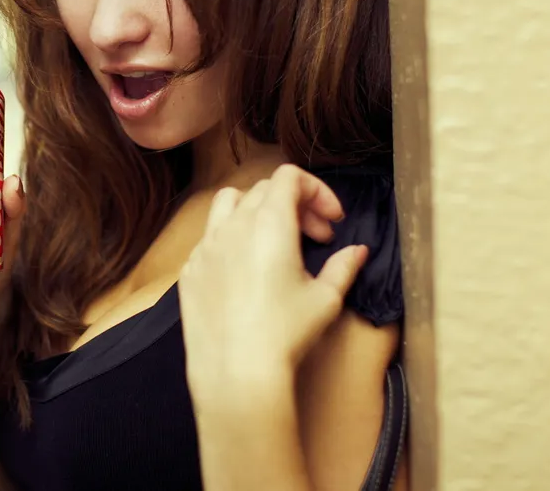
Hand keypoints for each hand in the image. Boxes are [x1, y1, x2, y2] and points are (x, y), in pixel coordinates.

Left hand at [179, 164, 367, 394]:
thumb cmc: (285, 333)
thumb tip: (358, 251)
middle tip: (317, 238)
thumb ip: (343, 266)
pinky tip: (247, 269)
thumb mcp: (325, 299)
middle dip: (296, 205)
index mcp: (269, 222)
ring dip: (257, 210)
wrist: (237, 372)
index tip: (333, 220)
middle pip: (264, 190)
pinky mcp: (190, 269)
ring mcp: (206, 246)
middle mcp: (233, 225)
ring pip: (228, 203)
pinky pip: (210, 237)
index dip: (317, 190)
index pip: (290, 178)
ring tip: (276, 239)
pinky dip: (232, 238)